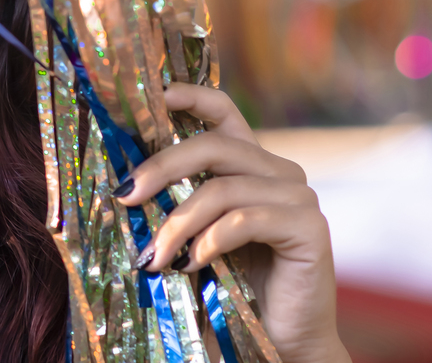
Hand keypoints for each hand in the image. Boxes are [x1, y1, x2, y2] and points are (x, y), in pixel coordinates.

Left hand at [114, 83, 348, 362]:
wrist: (282, 338)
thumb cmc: (231, 284)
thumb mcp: (196, 232)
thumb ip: (177, 201)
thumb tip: (123, 186)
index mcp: (251, 164)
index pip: (224, 112)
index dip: (190, 96)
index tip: (155, 94)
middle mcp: (279, 171)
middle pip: (213, 146)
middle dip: (161, 167)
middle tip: (125, 196)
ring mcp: (298, 197)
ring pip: (222, 189)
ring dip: (178, 223)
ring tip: (153, 256)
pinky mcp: (309, 228)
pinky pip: (244, 221)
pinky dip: (209, 242)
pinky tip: (190, 264)